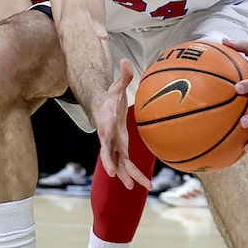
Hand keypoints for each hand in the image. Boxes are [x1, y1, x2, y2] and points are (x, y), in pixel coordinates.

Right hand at [92, 59, 151, 190]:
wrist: (101, 109)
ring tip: (136, 187)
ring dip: (127, 175)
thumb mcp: (116, 86)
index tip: (108, 136)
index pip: (105, 128)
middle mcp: (109, 137)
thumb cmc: (110, 98)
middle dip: (111, 164)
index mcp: (107, 122)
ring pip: (119, 164)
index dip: (106, 132)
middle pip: (109, 153)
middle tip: (116, 175)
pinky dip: (135, 174)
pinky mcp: (121, 150)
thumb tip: (125, 60)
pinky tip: (146, 185)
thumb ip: (122, 75)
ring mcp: (114, 146)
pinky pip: (128, 164)